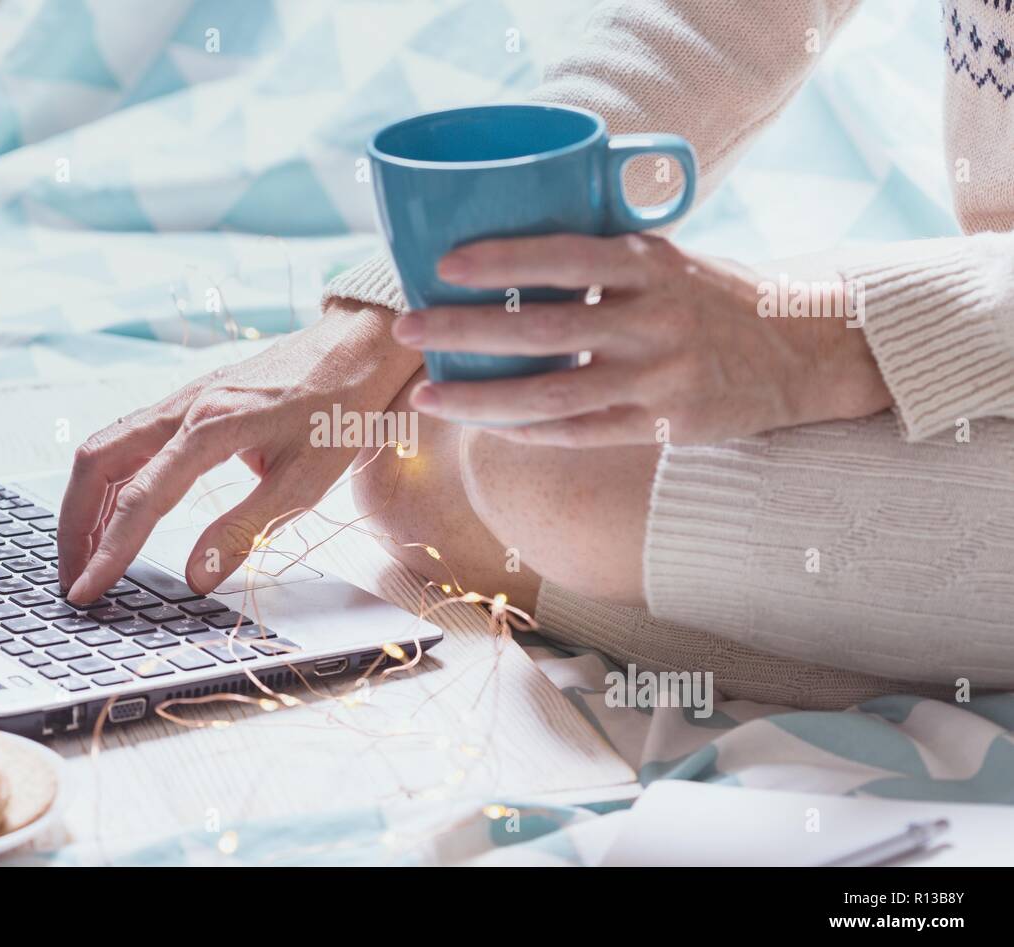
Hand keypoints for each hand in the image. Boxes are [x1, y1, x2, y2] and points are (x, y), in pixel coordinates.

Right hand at [57, 300, 420, 603]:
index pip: (142, 499)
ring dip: (85, 500)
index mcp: (212, 428)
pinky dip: (109, 477)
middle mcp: (185, 407)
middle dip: (75, 525)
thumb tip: (195, 577)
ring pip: (107, 447)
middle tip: (72, 577)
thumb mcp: (306, 482)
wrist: (360, 345)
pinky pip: (129, 437)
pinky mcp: (191, 399)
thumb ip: (245, 530)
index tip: (88, 592)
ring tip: (84, 551)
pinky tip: (114, 506)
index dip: (109, 551)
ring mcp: (183, 398)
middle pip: (98, 463)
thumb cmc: (342, 409)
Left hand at [390, 234, 890, 446]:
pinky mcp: (663, 424)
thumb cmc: (718, 300)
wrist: (802, 353)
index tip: (443, 265)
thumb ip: (607, 258)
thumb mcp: (671, 260)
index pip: (565, 254)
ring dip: (480, 397)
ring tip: (429, 394)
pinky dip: (528, 429)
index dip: (501, 259)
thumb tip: (517, 252)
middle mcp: (653, 318)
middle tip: (407, 325)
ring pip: (550, 394)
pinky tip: (487, 424)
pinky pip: (579, 432)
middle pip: (541, 328)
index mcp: (651, 265)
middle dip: (463, 328)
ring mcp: (658, 376)